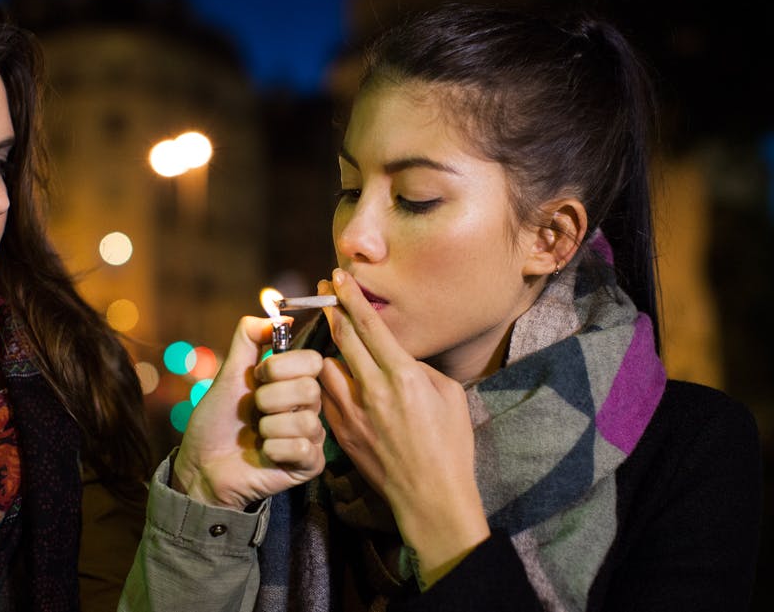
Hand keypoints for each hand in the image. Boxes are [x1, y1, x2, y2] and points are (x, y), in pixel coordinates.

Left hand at [172, 316, 325, 510]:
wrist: (202, 465)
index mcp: (294, 383)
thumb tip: (280, 316)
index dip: (281, 366)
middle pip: (309, 388)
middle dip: (269, 399)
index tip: (258, 378)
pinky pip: (303, 448)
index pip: (312, 361)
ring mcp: (310, 437)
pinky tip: (264, 454)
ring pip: (306, 421)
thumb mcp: (229, 374)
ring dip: (269, 427)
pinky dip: (275, 450)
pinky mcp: (309, 465)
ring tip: (257, 435)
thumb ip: (249, 339)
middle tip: (255, 411)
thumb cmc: (217, 421)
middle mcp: (308, 407)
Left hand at [318, 270, 488, 586]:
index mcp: (403, 376)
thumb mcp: (449, 395)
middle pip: (341, 338)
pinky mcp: (340, 432)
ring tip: (328, 336)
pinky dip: (327, 381)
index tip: (338, 278)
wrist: (429, 496)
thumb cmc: (450, 445)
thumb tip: (398, 356)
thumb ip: (420, 368)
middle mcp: (373, 389)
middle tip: (323, 290)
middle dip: (331, 309)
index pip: (370, 326)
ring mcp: (352, 412)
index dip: (351, 298)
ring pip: (325, 366)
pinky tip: (332, 377)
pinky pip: (326, 396)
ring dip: (325, 348)